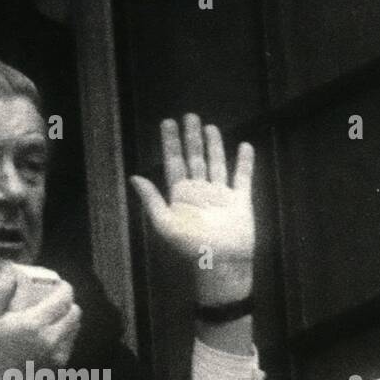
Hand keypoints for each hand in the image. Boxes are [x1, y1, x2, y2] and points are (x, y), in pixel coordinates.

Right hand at [0, 266, 80, 379]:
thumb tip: (11, 268)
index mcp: (36, 323)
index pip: (64, 297)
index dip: (63, 286)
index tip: (55, 283)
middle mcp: (53, 339)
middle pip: (75, 312)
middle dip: (66, 302)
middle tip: (52, 300)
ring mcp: (59, 355)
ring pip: (75, 329)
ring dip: (66, 319)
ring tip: (50, 318)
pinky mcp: (58, 368)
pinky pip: (69, 344)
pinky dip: (63, 336)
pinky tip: (46, 337)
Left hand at [130, 115, 254, 304]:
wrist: (221, 263)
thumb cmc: (191, 247)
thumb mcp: (165, 224)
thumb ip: (152, 200)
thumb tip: (134, 177)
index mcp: (180, 196)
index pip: (174, 162)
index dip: (170, 143)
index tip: (167, 123)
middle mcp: (200, 191)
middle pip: (194, 158)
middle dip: (190, 138)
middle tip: (189, 116)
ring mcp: (220, 195)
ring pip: (216, 163)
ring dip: (213, 145)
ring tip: (209, 126)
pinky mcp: (240, 200)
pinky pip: (243, 177)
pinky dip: (244, 162)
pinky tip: (244, 146)